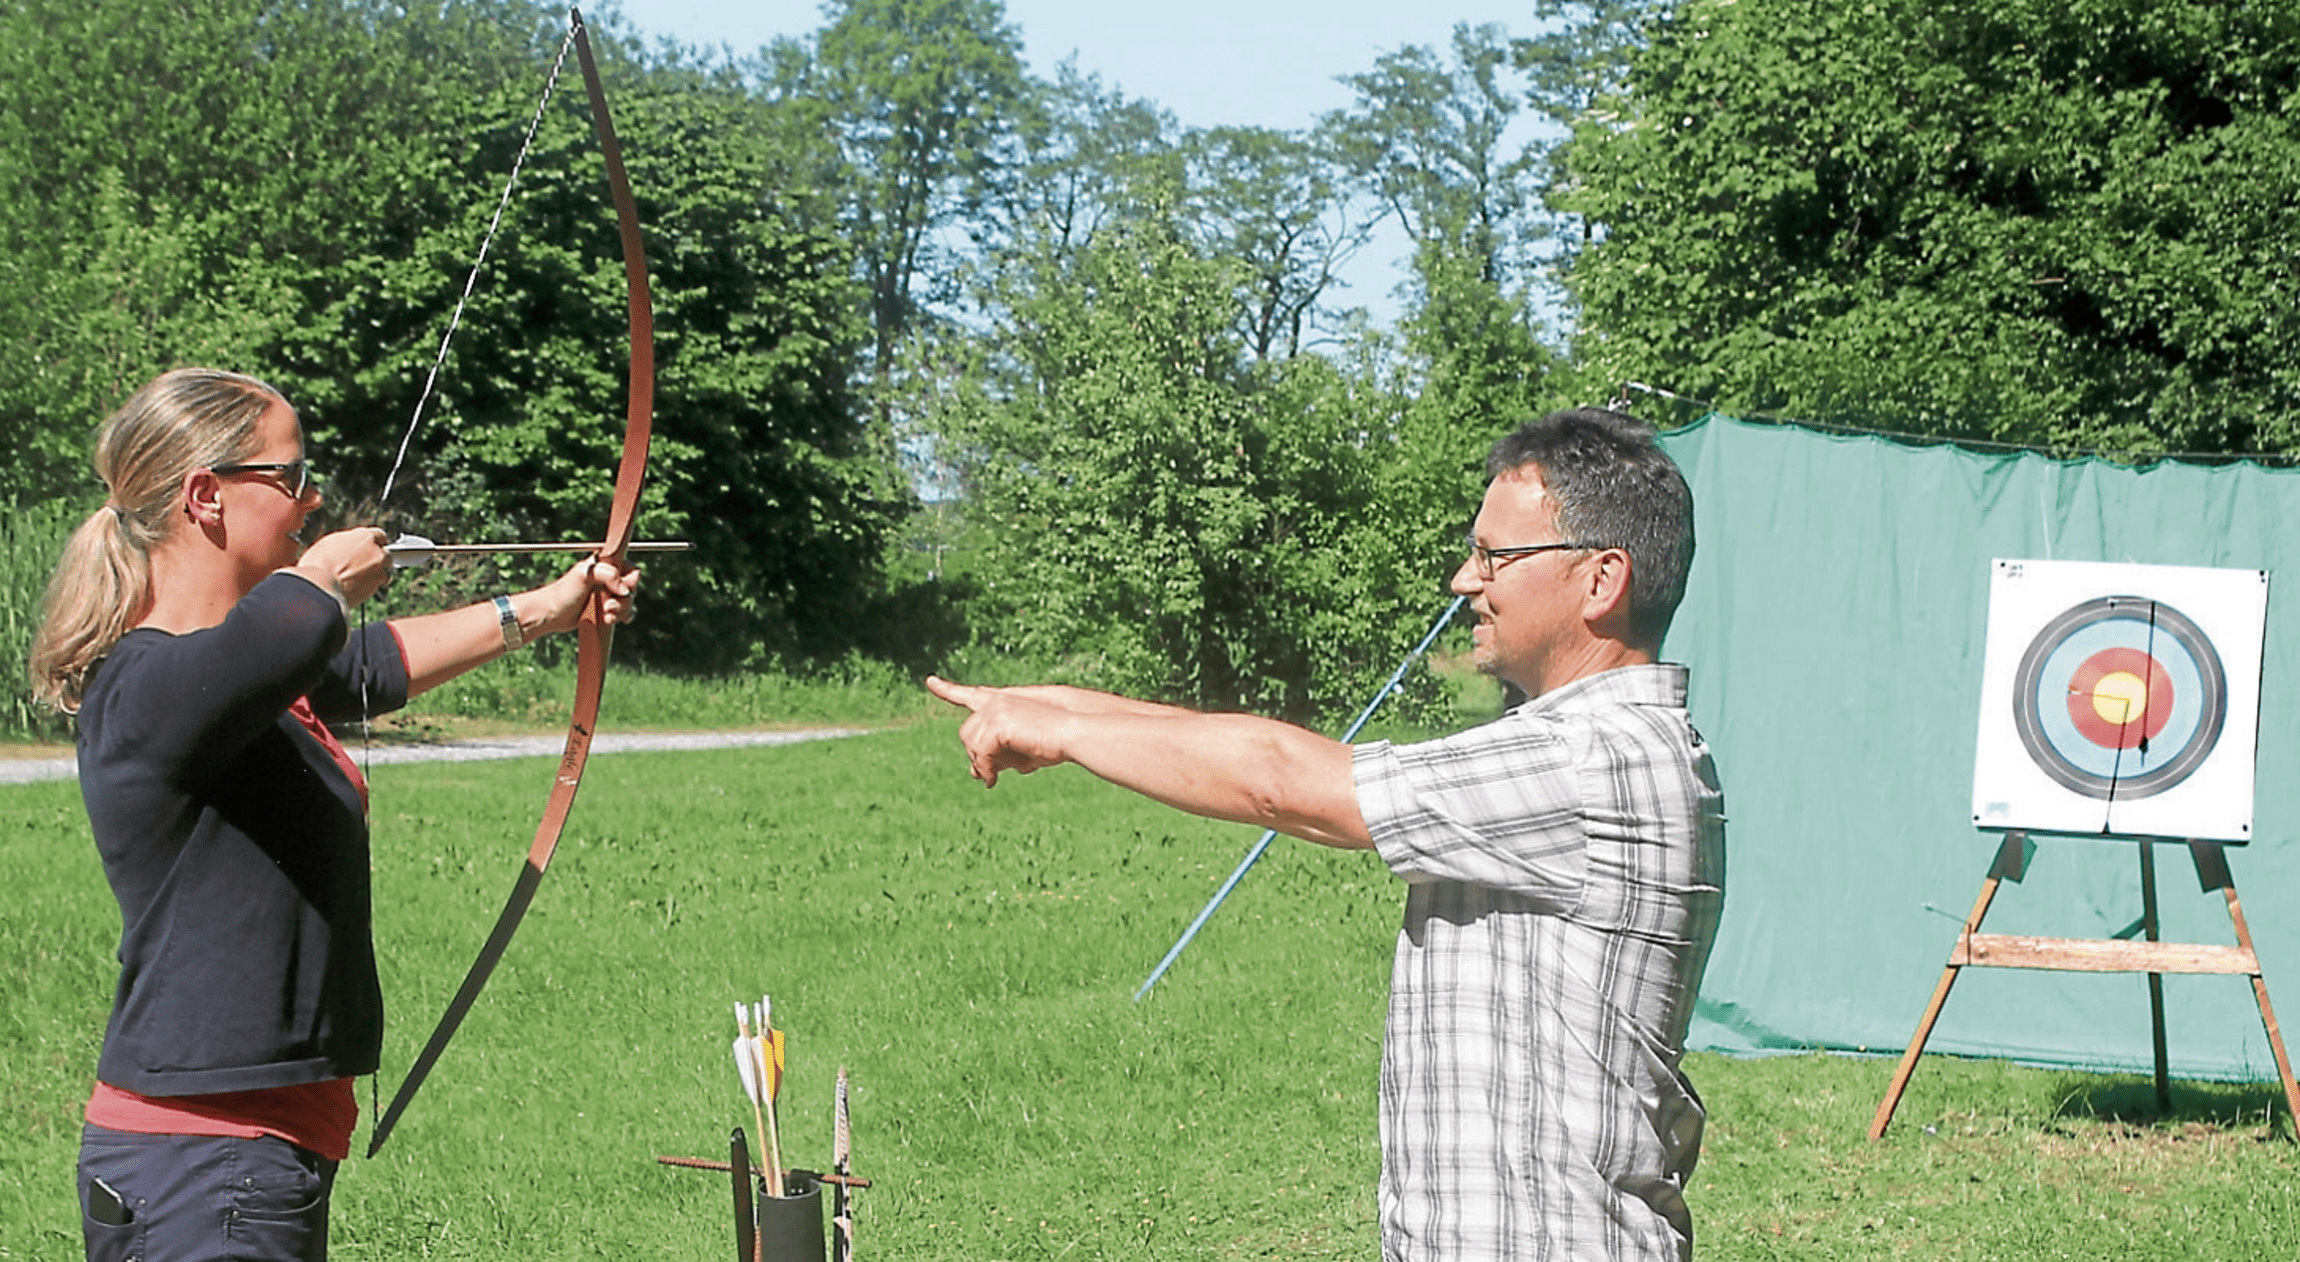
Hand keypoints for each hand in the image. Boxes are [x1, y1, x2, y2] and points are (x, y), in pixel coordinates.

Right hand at [295, 527, 391, 606]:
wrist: (320, 585)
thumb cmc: (318, 563)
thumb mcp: (330, 543)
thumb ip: (349, 543)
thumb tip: (352, 546)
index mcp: (365, 537)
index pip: (379, 535)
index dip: (374, 542)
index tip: (370, 547)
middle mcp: (377, 552)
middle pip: (386, 554)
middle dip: (378, 559)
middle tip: (364, 565)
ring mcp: (379, 571)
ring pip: (385, 571)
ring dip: (377, 574)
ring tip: (359, 578)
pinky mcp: (376, 587)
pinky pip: (377, 585)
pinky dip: (369, 586)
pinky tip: (356, 587)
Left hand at [529, 555, 641, 636]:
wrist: (552, 613)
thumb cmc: (564, 592)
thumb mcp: (584, 575)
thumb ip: (609, 575)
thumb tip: (626, 591)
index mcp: (605, 564)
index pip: (632, 570)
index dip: (629, 581)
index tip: (618, 589)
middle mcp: (609, 578)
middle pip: (632, 589)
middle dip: (622, 601)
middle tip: (607, 606)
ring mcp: (608, 594)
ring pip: (629, 603)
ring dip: (620, 611)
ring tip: (606, 616)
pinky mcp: (606, 609)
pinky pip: (625, 613)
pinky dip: (621, 617)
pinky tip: (610, 619)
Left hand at [924, 675, 1071, 787]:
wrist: (1075, 732)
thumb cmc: (1055, 741)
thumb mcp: (1021, 751)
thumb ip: (998, 757)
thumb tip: (974, 774)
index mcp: (1003, 700)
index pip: (970, 694)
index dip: (948, 689)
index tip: (930, 681)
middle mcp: (996, 700)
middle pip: (967, 733)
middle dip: (975, 756)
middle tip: (990, 777)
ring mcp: (995, 708)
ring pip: (970, 743)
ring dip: (980, 764)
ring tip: (995, 778)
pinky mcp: (997, 720)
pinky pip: (979, 751)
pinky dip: (984, 768)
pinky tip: (993, 780)